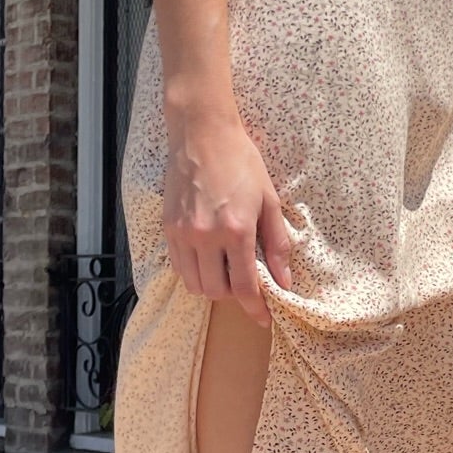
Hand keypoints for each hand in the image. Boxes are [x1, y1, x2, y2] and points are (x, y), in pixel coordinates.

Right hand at [161, 100, 292, 324]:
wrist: (202, 134)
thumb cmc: (241, 162)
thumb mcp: (269, 201)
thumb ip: (277, 244)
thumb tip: (284, 281)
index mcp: (236, 230)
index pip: (244, 287)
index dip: (255, 309)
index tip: (264, 319)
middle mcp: (205, 236)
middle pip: (217, 291)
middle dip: (234, 294)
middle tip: (244, 280)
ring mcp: (182, 233)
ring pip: (194, 284)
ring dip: (212, 285)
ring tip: (224, 269)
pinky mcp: (168, 228)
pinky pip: (179, 267)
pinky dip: (194, 271)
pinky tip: (206, 257)